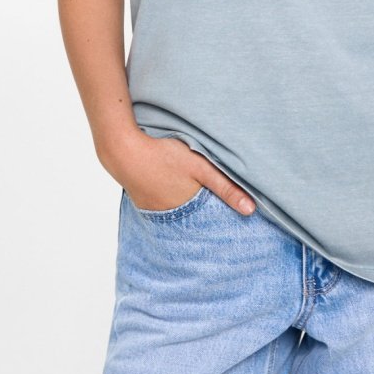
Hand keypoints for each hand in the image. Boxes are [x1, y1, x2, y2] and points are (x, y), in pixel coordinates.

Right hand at [98, 131, 256, 215]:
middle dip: (205, 215)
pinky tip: (172, 188)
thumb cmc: (164, 156)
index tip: (233, 219)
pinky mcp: (143, 202)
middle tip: (211, 203)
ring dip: (187, 207)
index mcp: (187, 211)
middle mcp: (170, 218)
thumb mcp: (200, 167)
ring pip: (178, 213)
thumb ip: (226, 187)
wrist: (123, 151)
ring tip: (191, 194)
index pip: (210, 222)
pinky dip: (171, 201)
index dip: (221, 218)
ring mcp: (154, 212)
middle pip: (194, 219)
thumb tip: (251, 210)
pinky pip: (163, 207)